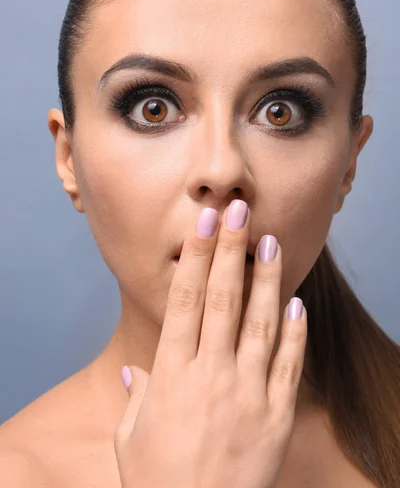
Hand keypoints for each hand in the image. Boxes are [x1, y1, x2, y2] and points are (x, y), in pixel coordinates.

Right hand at [114, 200, 306, 487]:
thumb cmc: (156, 482)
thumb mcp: (131, 437)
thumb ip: (136, 395)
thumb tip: (132, 371)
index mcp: (171, 374)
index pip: (186, 301)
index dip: (197, 258)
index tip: (206, 225)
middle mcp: (210, 376)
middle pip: (223, 299)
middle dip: (231, 250)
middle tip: (238, 211)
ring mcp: (248, 394)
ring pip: (260, 323)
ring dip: (266, 279)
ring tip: (271, 241)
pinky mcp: (276, 417)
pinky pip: (288, 366)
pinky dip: (294, 333)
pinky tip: (296, 303)